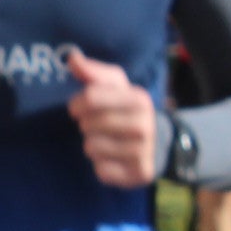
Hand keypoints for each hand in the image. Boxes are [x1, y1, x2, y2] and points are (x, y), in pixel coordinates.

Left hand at [65, 49, 158, 185]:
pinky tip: (113, 159)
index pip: (91, 97)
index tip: (77, 108)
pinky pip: (101, 170)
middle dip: (86, 125)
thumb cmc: (127, 110)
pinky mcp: (138, 173)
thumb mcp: (115, 87)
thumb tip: (72, 58)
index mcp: (139, 99)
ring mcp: (143, 151)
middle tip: (96, 126)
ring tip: (105, 141)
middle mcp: (144, 124)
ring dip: (92, 145)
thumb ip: (92, 72)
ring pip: (92, 148)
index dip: (77, 103)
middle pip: (89, 125)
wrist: (158, 143)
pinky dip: (101, 165)